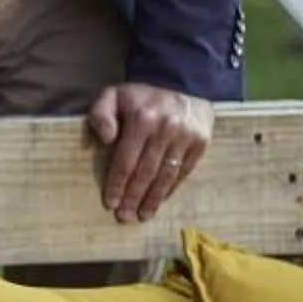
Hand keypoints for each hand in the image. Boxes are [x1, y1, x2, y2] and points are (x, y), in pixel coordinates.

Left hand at [86, 84, 213, 224]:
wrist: (183, 84)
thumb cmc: (140, 97)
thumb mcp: (113, 95)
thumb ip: (101, 113)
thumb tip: (106, 138)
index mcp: (142, 119)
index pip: (126, 160)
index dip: (117, 184)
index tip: (110, 203)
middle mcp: (166, 129)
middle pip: (146, 172)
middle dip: (133, 197)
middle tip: (124, 217)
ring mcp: (186, 137)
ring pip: (166, 175)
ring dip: (153, 199)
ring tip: (142, 216)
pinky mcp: (201, 143)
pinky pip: (184, 172)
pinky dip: (170, 189)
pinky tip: (159, 201)